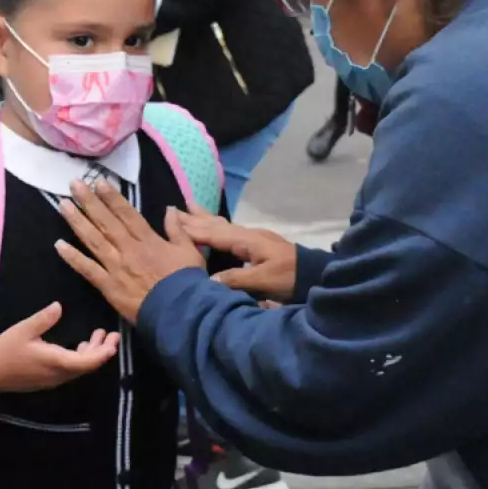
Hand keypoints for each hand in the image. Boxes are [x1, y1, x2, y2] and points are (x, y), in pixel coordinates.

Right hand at [0, 302, 120, 393]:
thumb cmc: (5, 351)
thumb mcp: (22, 330)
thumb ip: (43, 319)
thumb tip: (59, 306)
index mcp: (55, 361)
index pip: (87, 362)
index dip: (103, 353)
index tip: (113, 341)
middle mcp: (58, 374)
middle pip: (87, 366)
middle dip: (102, 351)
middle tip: (112, 335)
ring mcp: (54, 378)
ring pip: (80, 368)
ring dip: (92, 354)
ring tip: (98, 335)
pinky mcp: (48, 378)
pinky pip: (71, 370)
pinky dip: (81, 358)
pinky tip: (80, 346)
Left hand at [55, 180, 204, 323]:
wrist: (180, 312)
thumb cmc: (187, 282)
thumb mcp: (189, 251)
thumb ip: (177, 229)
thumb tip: (170, 208)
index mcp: (148, 240)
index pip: (126, 214)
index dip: (112, 197)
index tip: (99, 182)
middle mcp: (128, 249)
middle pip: (106, 222)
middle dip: (89, 202)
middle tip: (74, 184)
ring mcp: (116, 267)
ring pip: (93, 240)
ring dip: (77, 222)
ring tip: (63, 205)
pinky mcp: (109, 286)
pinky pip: (88, 269)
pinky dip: (73, 258)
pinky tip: (59, 245)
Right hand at [176, 210, 297, 299]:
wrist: (316, 274)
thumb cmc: (289, 278)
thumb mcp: (263, 281)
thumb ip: (236, 279)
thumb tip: (208, 280)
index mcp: (246, 240)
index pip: (213, 234)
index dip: (192, 230)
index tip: (171, 222)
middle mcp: (248, 235)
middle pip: (216, 224)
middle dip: (195, 218)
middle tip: (173, 208)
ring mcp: (254, 238)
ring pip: (223, 225)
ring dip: (204, 218)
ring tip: (189, 207)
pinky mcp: (258, 244)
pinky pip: (229, 231)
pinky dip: (216, 226)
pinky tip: (214, 227)